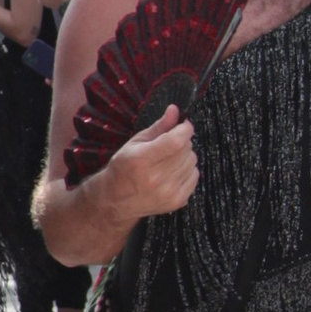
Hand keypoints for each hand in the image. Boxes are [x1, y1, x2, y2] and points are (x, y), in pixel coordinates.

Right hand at [101, 105, 197, 222]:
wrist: (116, 200)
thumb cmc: (123, 168)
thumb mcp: (135, 143)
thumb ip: (158, 126)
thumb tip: (175, 110)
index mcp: (142, 160)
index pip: (176, 141)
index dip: (184, 129)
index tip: (184, 125)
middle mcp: (156, 178)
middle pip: (186, 150)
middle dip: (182, 142)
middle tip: (168, 145)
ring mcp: (168, 192)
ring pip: (192, 161)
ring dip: (184, 156)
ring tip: (168, 160)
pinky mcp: (177, 201)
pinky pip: (194, 176)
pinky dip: (187, 170)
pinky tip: (172, 172)